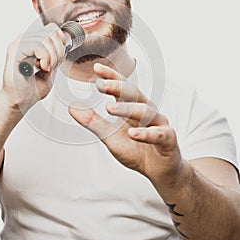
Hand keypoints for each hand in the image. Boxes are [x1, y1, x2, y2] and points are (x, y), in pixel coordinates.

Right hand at [1, 23, 66, 112]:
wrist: (20, 101)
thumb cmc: (32, 88)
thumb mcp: (52, 67)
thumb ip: (57, 54)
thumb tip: (66, 42)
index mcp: (32, 41)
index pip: (52, 29)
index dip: (61, 41)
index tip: (59, 58)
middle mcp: (25, 39)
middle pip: (51, 32)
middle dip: (58, 51)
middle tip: (52, 65)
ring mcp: (19, 43)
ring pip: (46, 38)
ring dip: (52, 56)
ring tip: (46, 68)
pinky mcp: (15, 50)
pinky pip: (38, 45)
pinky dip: (45, 57)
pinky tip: (42, 67)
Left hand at [69, 63, 182, 186]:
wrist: (158, 170)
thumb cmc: (136, 149)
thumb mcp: (110, 136)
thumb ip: (93, 122)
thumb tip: (71, 107)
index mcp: (132, 107)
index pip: (122, 87)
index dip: (111, 77)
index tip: (96, 68)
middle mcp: (146, 110)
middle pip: (133, 94)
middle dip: (117, 87)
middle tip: (100, 84)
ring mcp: (158, 123)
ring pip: (145, 111)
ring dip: (127, 108)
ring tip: (109, 108)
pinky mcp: (167, 139)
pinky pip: (158, 134)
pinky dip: (146, 133)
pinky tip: (133, 133)